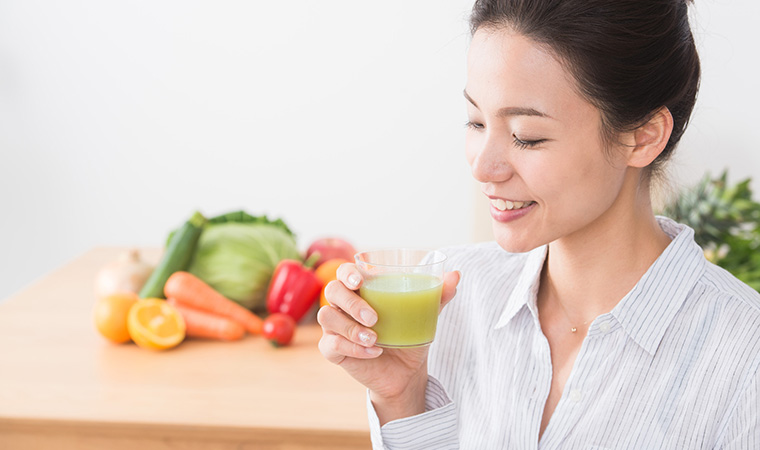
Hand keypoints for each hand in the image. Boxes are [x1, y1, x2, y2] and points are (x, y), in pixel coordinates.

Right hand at [317, 263, 459, 423]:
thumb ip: (438, 295)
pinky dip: (352, 348)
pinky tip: (373, 352)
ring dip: (350, 328)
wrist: (405, 372)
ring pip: (327, 317)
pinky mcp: (333, 350)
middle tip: (374, 317)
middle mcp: (343, 305)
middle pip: (332, 291)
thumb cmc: (409, 335)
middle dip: (351, 302)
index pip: (344, 272)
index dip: (347, 273)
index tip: (361, 281)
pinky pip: (331, 344)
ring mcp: (336, 327)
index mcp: (361, 289)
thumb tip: (456, 275)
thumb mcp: (425, 315)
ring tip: (375, 338)